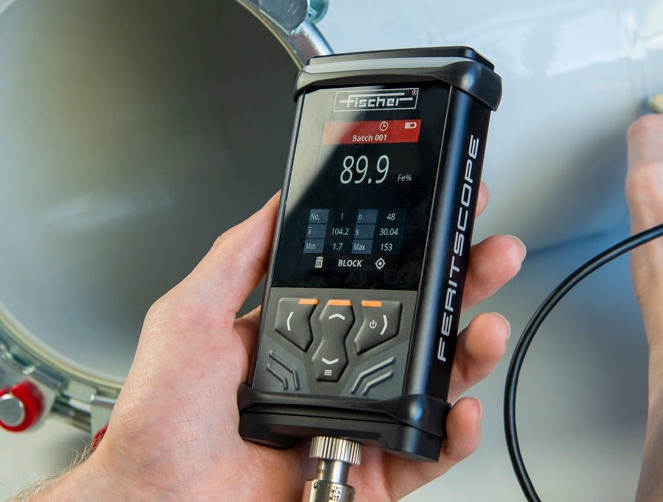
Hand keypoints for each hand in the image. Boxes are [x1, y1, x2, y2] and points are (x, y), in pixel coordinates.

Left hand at [34, 187, 524, 501]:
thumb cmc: (161, 424)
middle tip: (489, 253)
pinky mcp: (372, 471)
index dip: (412, 251)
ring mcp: (359, 420)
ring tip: (485, 325)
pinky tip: (460, 408)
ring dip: (471, 349)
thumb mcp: (190, 318)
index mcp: (304, 333)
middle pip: (418, 322)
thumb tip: (273, 204)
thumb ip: (235, 258)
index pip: (373, 281)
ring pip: (435, 381)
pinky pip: (427, 451)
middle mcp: (339, 373)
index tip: (441, 217)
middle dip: (463, 284)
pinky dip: (455, 432)